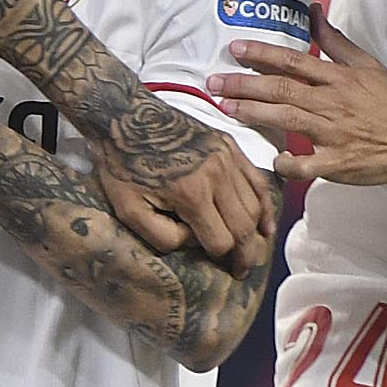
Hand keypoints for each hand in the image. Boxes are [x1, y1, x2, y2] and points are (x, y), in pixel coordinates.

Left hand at [94, 120, 272, 274]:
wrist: (125, 117)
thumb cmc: (122, 165)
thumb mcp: (128, 210)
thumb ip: (162, 236)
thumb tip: (194, 241)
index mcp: (191, 194)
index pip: (220, 241)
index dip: (221, 259)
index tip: (220, 267)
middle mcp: (217, 175)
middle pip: (243, 226)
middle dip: (246, 253)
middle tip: (243, 270)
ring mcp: (226, 157)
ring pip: (255, 204)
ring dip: (257, 231)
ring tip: (253, 250)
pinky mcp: (229, 145)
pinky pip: (257, 179)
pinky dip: (264, 203)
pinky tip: (265, 221)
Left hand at [209, 7, 386, 185]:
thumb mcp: (367, 65)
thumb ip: (335, 40)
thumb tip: (313, 10)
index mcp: (339, 78)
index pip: (294, 61)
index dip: (262, 54)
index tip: (235, 48)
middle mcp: (333, 103)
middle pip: (282, 89)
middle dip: (244, 84)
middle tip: (213, 81)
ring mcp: (334, 134)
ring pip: (287, 120)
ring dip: (253, 113)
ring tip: (225, 108)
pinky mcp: (337, 163)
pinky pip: (306, 165)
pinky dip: (288, 163)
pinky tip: (271, 159)